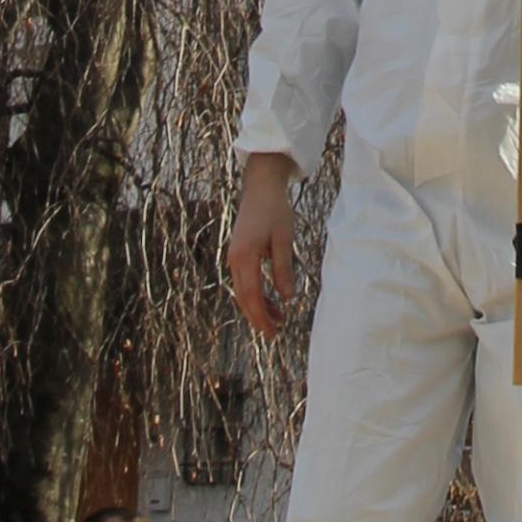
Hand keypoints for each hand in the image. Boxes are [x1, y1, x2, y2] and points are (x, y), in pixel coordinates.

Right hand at [226, 153, 299, 338]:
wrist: (261, 187)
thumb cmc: (275, 210)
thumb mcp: (284, 240)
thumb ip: (283, 269)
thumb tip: (287, 298)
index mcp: (245, 257)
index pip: (252, 296)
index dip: (262, 317)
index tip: (273, 333)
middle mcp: (234, 259)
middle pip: (244, 297)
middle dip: (258, 317)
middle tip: (274, 334)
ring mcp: (234, 256)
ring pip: (242, 290)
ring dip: (257, 306)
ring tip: (277, 318)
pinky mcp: (238, 253)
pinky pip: (244, 280)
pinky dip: (255, 293)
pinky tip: (269, 299)